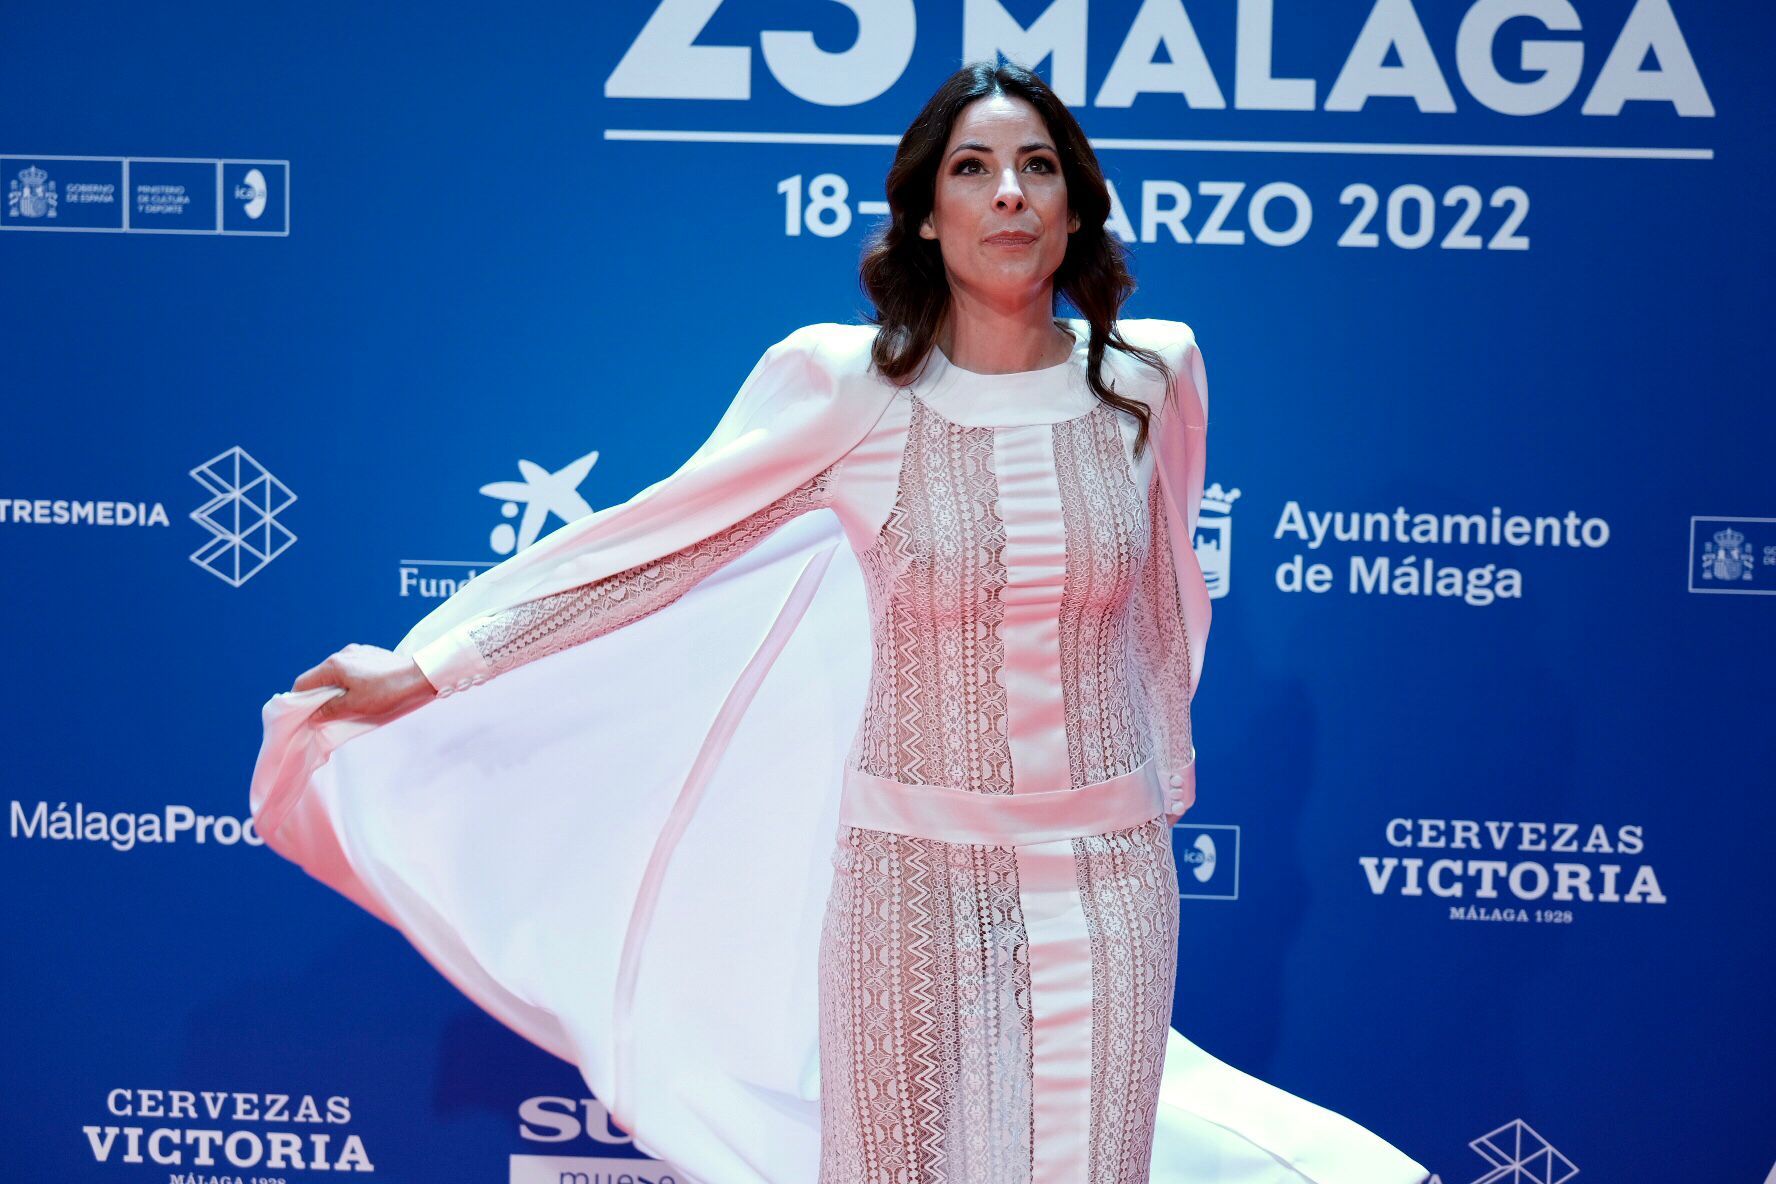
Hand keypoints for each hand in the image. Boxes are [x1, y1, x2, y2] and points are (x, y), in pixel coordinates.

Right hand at [292, 643, 434, 722]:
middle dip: (319, 695)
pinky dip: (349, 682)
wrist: (420, 675)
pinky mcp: (371, 655)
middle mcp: (343, 654)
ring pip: (336, 673)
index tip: (303, 714)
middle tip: (324, 713)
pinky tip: (360, 693)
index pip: (304, 682)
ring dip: (335, 689)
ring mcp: (358, 652)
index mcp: (334, 665)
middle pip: (319, 676)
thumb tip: (314, 715)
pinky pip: (351, 669)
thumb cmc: (387, 691)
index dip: (300, 700)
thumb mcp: (355, 705)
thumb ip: (331, 709)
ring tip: (343, 705)